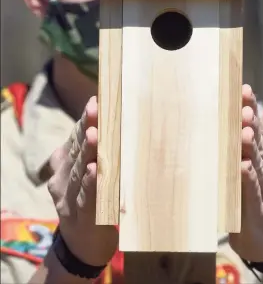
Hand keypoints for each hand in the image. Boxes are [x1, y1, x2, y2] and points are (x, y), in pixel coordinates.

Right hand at [47, 96, 117, 266]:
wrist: (83, 244)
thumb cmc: (94, 200)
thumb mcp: (93, 172)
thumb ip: (100, 151)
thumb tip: (117, 123)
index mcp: (66, 163)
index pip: (75, 136)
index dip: (85, 119)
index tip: (97, 100)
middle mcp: (63, 177)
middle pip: (76, 149)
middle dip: (86, 127)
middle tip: (96, 108)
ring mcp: (68, 197)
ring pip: (79, 171)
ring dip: (87, 152)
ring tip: (93, 135)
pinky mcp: (80, 216)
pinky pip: (86, 197)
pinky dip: (91, 184)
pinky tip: (94, 171)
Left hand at [229, 85, 262, 262]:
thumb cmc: (251, 196)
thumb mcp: (250, 168)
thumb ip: (240, 145)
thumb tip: (219, 118)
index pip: (261, 128)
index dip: (253, 108)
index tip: (243, 90)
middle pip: (261, 142)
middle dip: (251, 123)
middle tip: (243, 105)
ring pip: (259, 165)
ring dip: (251, 148)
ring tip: (243, 131)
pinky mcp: (259, 211)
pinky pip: (252, 193)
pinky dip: (248, 180)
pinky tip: (243, 168)